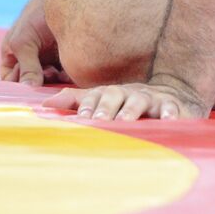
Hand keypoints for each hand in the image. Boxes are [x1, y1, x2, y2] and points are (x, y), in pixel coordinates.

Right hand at [0, 0, 66, 86]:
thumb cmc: (36, 15)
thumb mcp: (24, 41)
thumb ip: (27, 66)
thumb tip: (28, 90)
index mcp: (12, 56)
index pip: (11, 81)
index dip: (17, 88)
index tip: (28, 89)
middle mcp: (30, 61)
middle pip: (31, 85)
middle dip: (38, 85)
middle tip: (46, 75)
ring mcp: (48, 61)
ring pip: (49, 83)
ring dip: (52, 82)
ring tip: (55, 70)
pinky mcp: (66, 60)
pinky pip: (65, 76)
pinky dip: (66, 77)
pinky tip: (67, 69)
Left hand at [43, 77, 209, 121]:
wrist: (168, 96)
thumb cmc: (127, 103)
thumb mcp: (102, 100)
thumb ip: (75, 101)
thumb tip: (44, 105)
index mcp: (111, 92)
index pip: (96, 95)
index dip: (87, 105)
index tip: (80, 117)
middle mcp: (129, 92)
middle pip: (116, 95)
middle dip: (106, 107)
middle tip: (98, 120)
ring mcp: (150, 97)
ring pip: (140, 100)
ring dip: (131, 110)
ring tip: (124, 121)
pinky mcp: (170, 105)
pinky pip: (171, 107)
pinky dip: (169, 112)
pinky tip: (166, 120)